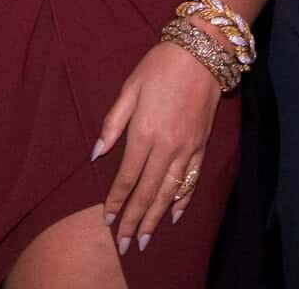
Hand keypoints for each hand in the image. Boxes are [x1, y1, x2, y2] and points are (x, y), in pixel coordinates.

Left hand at [91, 40, 221, 253]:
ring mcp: (187, 148)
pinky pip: (191, 179)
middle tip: (125, 244)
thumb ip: (112, 123)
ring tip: (146, 238)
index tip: (108, 220)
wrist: (200, 54)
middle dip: (135, 219)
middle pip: (147, 191)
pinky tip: (174, 214)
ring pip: (169, 191)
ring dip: (156, 217)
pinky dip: (182, 199)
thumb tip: (96, 153)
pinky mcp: (202, 145)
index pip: (127, 176)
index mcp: (144, 133)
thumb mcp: (129, 89)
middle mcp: (167, 147)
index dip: (117, 201)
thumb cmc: (158, 67)